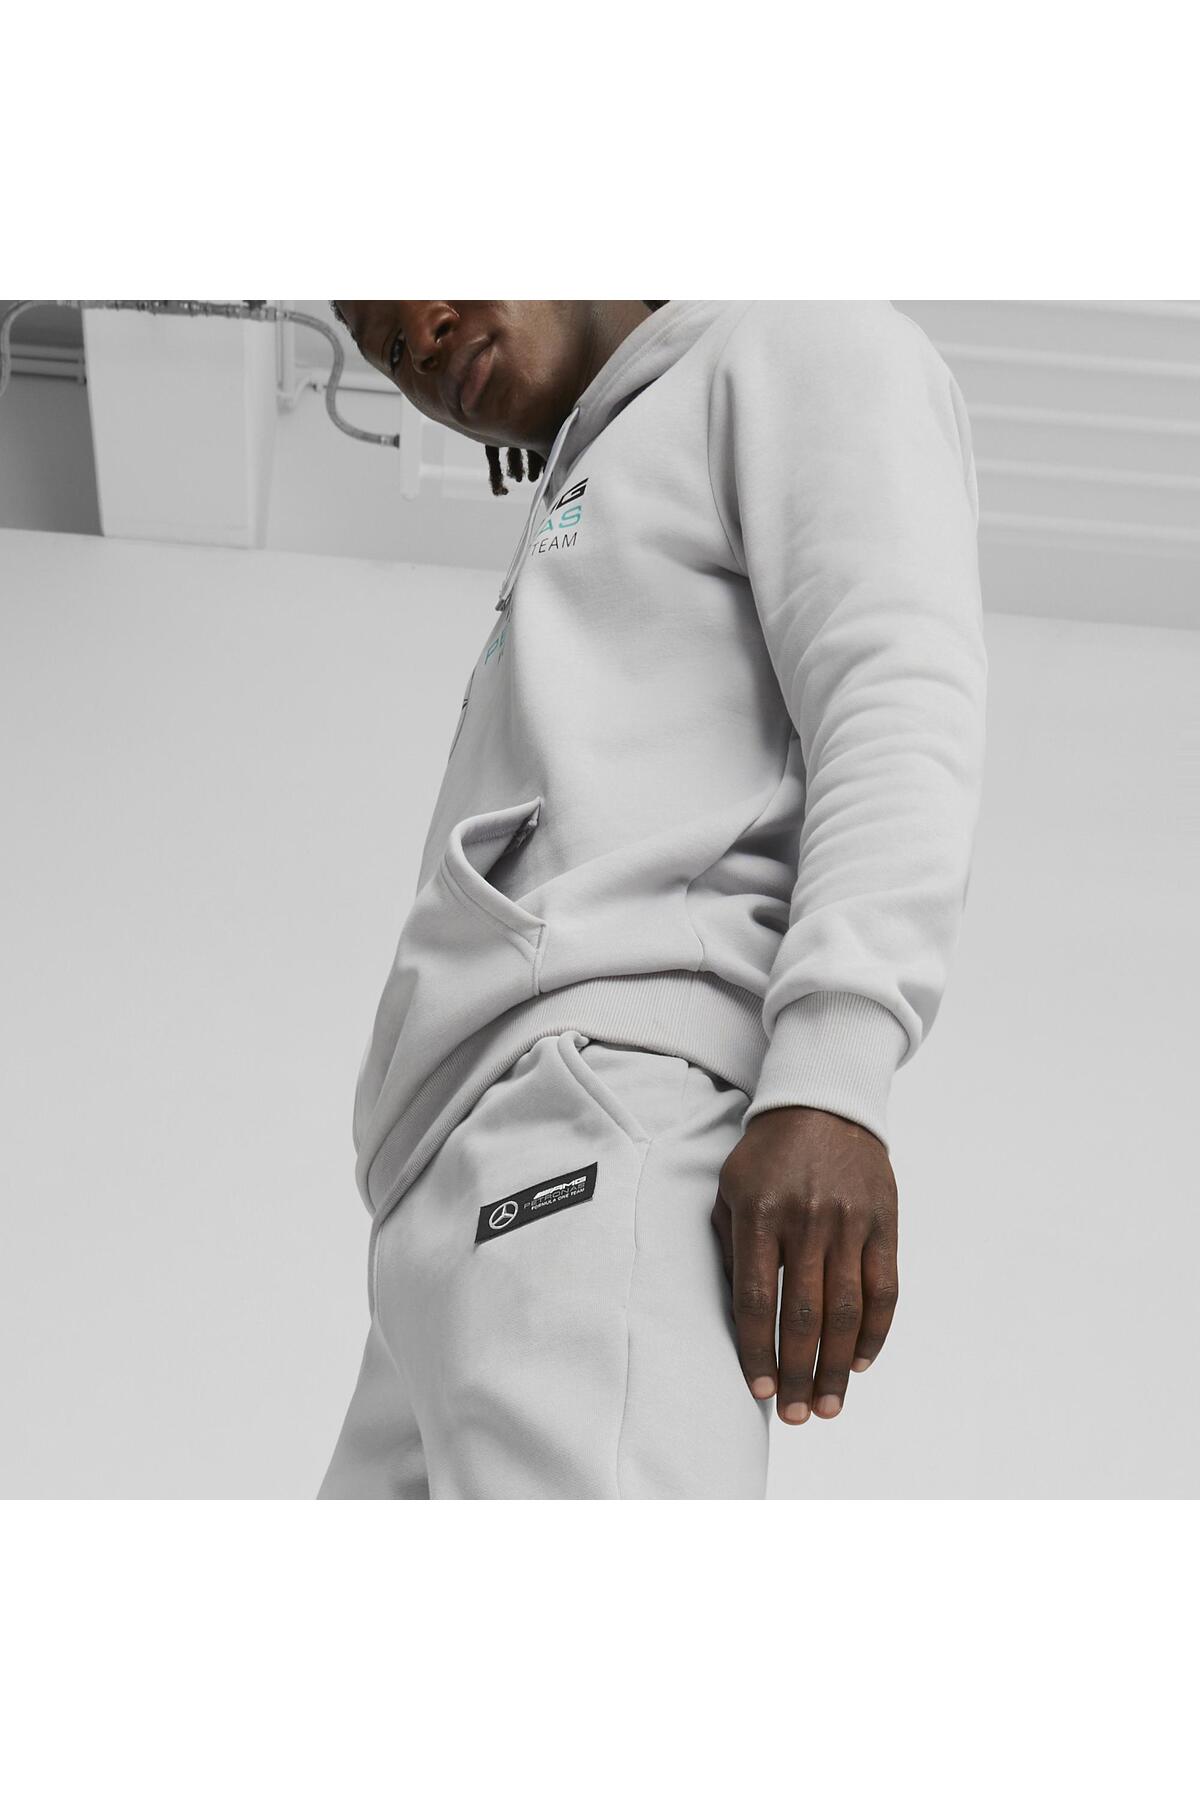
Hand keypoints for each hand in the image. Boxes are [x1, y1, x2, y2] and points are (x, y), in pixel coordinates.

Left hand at [711, 1105, 898, 1424]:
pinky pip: (884, 1289)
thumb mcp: (730, 1190)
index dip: (756, 1352)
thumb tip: (742, 1319)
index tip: (757, 1390)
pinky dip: (874, 1332)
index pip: (756, 1300)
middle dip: (796, 1374)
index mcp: (759, 1214)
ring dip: (836, 1366)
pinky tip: (859, 1363)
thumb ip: (731, 1249)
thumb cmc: (766, 1156)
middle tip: (794, 1416)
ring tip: (827, 1406)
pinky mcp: (885, 1222)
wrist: (824, 1104)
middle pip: (802, 1316)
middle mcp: (806, 1220)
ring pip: (845, 1311)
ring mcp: (850, 1222)